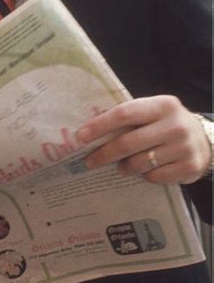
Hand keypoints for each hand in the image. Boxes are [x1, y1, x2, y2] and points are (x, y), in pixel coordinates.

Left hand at [76, 95, 210, 183]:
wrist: (205, 139)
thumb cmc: (167, 123)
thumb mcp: (152, 111)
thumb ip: (128, 116)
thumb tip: (90, 129)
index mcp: (162, 105)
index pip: (124, 114)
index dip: (100, 125)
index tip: (81, 136)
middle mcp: (174, 125)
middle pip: (128, 142)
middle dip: (104, 153)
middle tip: (89, 161)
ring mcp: (184, 147)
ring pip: (140, 163)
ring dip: (124, 167)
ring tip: (120, 166)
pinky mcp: (189, 167)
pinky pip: (154, 177)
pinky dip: (144, 176)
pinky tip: (144, 170)